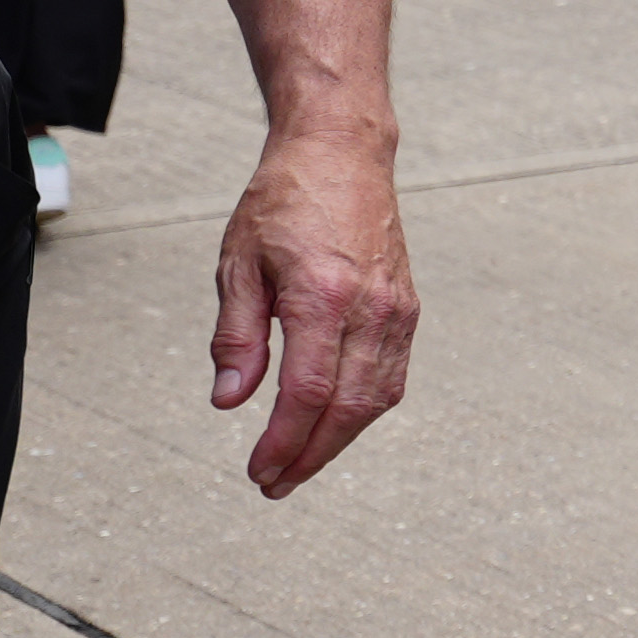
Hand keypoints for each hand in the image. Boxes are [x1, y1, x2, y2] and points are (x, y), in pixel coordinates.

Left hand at [209, 122, 418, 496]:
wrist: (342, 154)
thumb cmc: (283, 201)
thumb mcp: (237, 263)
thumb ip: (236, 334)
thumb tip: (230, 400)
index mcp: (323, 296)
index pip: (306, 393)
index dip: (282, 442)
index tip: (257, 471)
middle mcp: (370, 308)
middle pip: (348, 408)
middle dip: (311, 455)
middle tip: (274, 484)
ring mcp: (397, 309)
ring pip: (377, 398)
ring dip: (339, 440)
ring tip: (300, 463)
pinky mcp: (407, 307)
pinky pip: (392, 375)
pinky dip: (364, 409)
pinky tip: (334, 421)